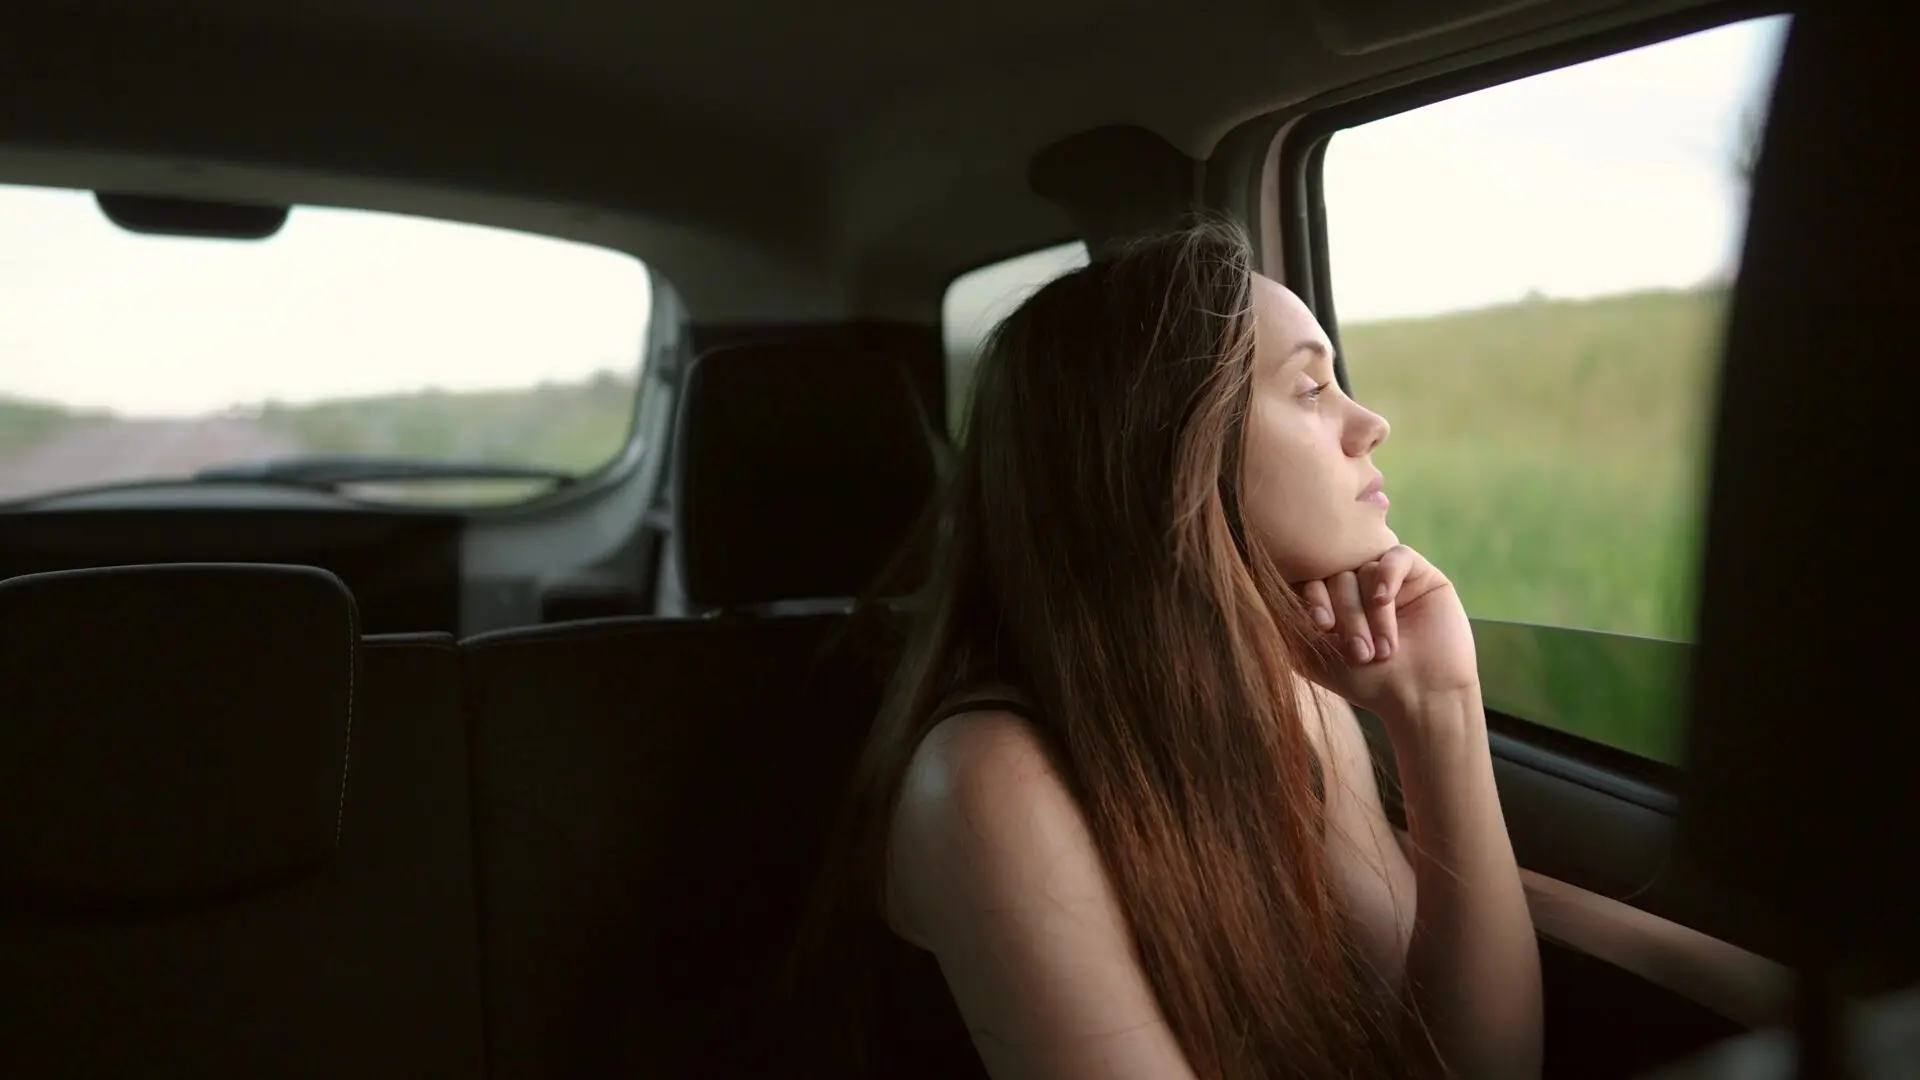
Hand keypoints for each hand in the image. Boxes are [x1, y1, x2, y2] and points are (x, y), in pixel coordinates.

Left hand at [1295, 545, 1479, 725]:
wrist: (1421, 698)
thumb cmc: (1367, 682)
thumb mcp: (1314, 656)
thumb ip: (1287, 626)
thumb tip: (1260, 591)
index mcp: (1332, 601)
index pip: (1311, 580)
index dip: (1313, 598)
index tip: (1321, 626)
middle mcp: (1359, 587)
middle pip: (1337, 575)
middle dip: (1346, 614)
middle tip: (1359, 652)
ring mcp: (1389, 579)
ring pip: (1365, 570)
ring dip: (1369, 613)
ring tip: (1381, 651)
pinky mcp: (1421, 576)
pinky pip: (1396, 556)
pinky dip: (1386, 575)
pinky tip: (1383, 599)